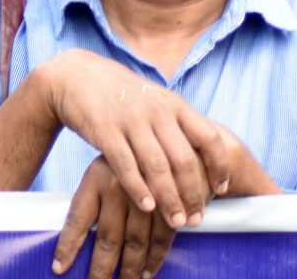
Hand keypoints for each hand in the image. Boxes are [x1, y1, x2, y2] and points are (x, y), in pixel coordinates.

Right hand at [43, 50, 228, 228]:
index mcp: (173, 103)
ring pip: (157, 167)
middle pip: (184, 159)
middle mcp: (155, 111)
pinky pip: (126, 165)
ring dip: (170, 199)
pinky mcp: (104, 129)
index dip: (219, 167)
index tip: (221, 190)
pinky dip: (138, 189)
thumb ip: (177, 123)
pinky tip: (147, 206)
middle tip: (197, 219)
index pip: (209, 138)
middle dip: (193, 194)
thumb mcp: (154, 99)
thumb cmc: (119, 94)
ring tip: (176, 222)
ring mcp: (130, 120)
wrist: (75, 76)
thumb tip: (205, 156)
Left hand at [53, 156, 187, 278]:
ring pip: (134, 243)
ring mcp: (146, 196)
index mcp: (96, 177)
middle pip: (107, 237)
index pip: (78, 218)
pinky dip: (155, 260)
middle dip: (100, 268)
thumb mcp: (110, 170)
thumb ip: (97, 198)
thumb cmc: (137, 161)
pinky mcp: (172, 204)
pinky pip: (161, 240)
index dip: (68, 245)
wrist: (180, 140)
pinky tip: (147, 274)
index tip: (59, 268)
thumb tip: (82, 233)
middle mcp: (118, 187)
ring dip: (129, 270)